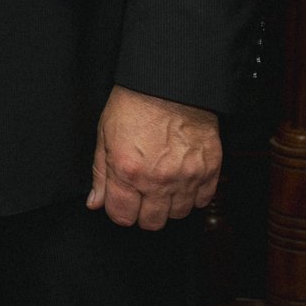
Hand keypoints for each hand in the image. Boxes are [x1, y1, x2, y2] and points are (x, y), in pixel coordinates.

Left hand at [88, 84, 221, 229]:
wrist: (171, 83)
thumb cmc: (136, 103)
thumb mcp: (105, 134)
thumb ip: (100, 173)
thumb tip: (95, 202)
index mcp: (127, 171)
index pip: (122, 216)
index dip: (119, 210)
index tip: (121, 201)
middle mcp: (157, 180)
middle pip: (151, 222)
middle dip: (143, 212)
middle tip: (142, 195)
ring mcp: (186, 177)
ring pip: (179, 214)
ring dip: (169, 205)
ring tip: (163, 185)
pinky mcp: (209, 170)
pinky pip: (203, 200)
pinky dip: (193, 195)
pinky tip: (182, 180)